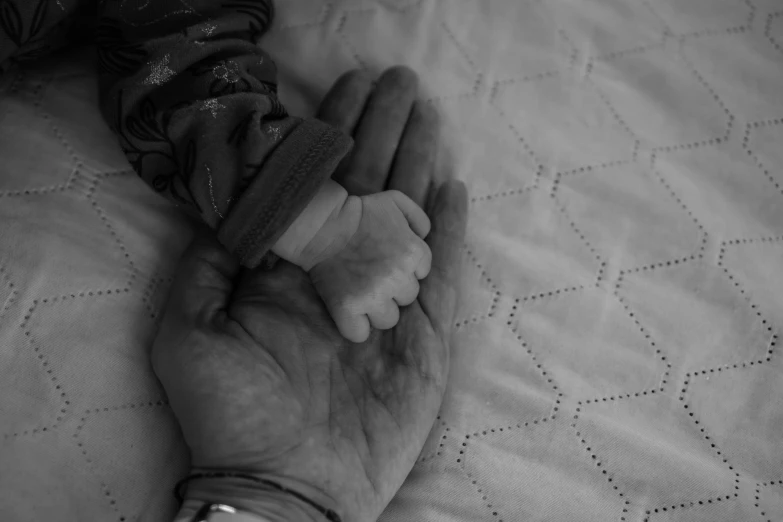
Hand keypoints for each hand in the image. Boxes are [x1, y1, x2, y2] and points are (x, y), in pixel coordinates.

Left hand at [153, 66, 467, 521]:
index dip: (331, 140)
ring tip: (427, 118)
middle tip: (399, 84)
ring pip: (406, 223)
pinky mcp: (423, 340)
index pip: (318, 192)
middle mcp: (340, 282)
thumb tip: (230, 207)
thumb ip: (206, 265)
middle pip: (367, 194)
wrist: (285, 488)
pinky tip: (451, 191)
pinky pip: (442, 277)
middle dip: (381, 135)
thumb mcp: (189, 334)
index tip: (344, 91)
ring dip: (416, 168)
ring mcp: (385, 307)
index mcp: (291, 275)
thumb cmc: (232, 418)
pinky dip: (449, 235)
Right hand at [309, 190, 431, 342]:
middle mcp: (397, 277)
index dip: (406, 267)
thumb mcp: (396, 202)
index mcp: (413, 252)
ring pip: (388, 319)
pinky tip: (349, 311)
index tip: (387, 258)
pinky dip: (355, 326)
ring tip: (362, 292)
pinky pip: (360, 334)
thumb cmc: (359, 212)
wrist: (322, 224)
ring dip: (377, 309)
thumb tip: (424, 237)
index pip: (422, 273)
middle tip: (372, 273)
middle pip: (407, 297)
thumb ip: (419, 219)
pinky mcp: (347, 308)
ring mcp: (372, 295)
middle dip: (394, 288)